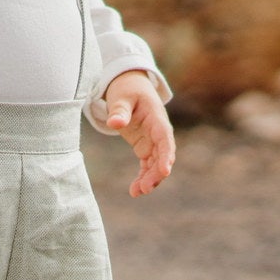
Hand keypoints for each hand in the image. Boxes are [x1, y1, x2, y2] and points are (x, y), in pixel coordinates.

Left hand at [104, 70, 175, 196]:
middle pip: (162, 156)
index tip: (165, 171)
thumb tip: (114, 124)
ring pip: (156, 164)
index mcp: (157, 119)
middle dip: (156, 173)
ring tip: (136, 193)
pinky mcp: (146, 147)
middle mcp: (159, 133)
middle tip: (144, 188)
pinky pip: (147, 165)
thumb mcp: (121, 97)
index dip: (166, 156)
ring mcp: (153, 142)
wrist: (131, 87)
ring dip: (149, 179)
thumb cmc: (127, 90)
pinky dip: (143, 177)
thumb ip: (119, 111)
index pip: (165, 139)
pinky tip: (135, 190)